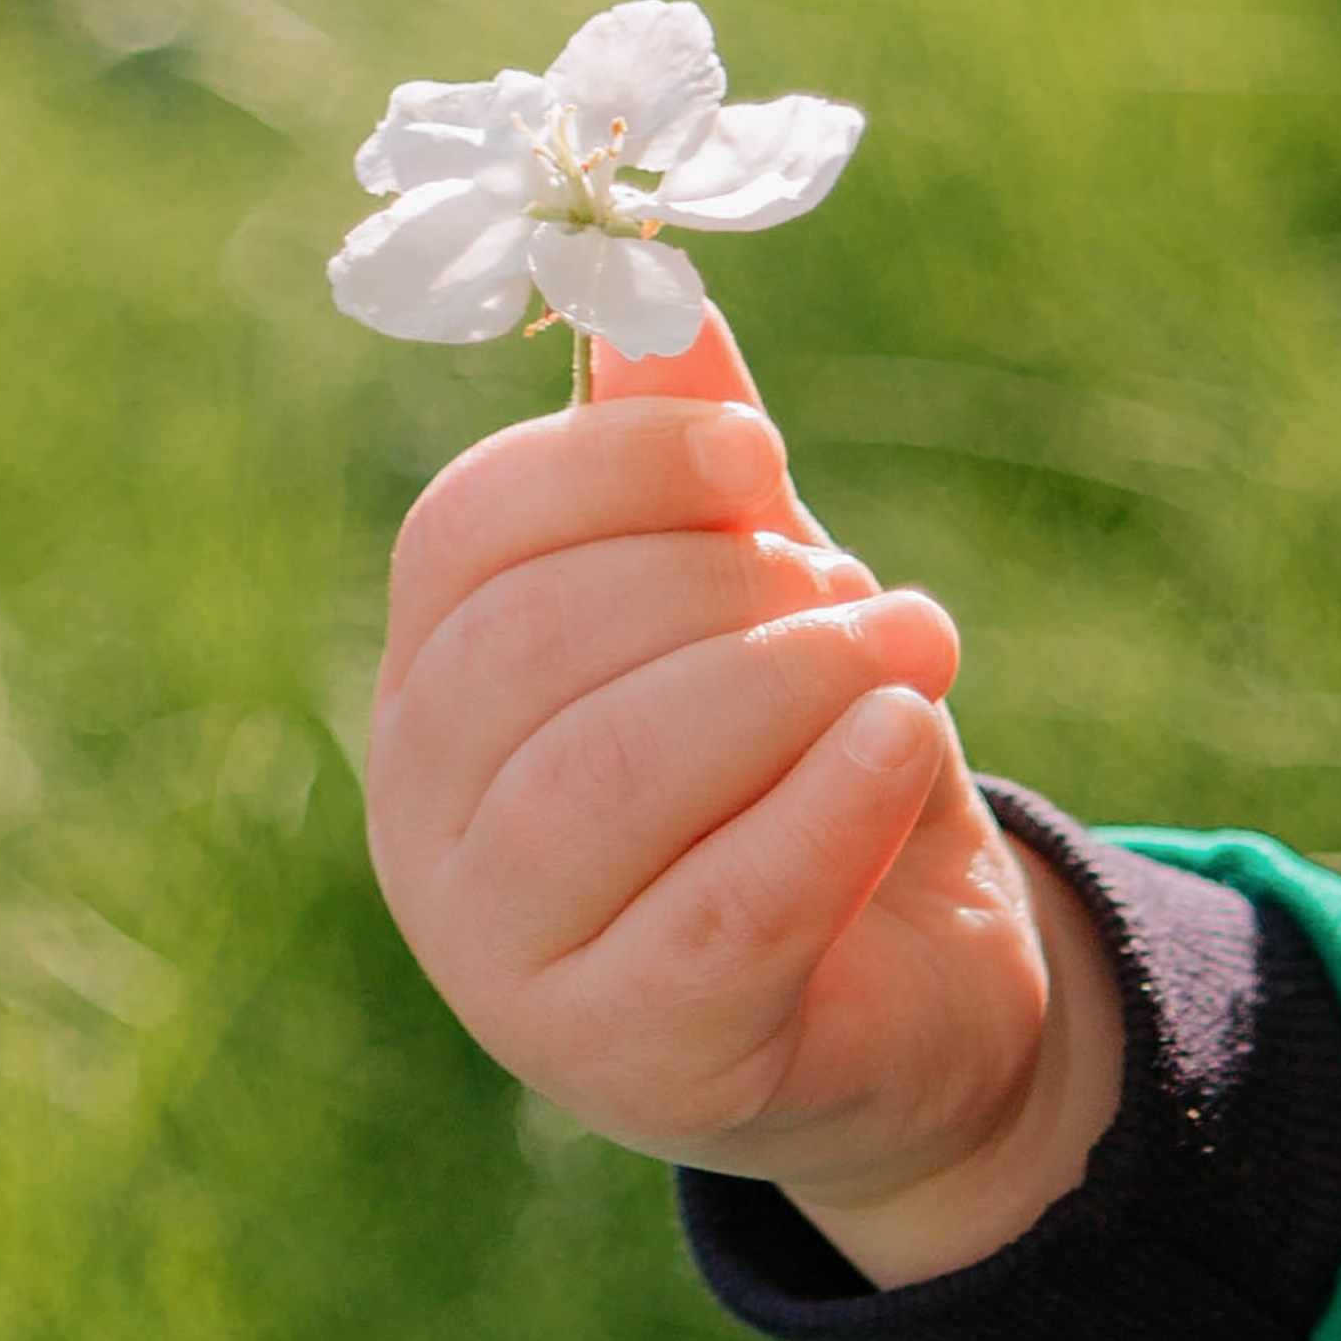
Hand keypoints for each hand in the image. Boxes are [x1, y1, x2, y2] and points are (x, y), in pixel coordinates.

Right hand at [366, 308, 1122, 1282]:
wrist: (912, 1005)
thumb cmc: (807, 786)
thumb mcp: (759, 610)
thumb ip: (696, 469)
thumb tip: (651, 282)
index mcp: (433, 696)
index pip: (463, 536)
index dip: (615, 462)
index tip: (761, 452)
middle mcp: (427, 832)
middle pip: (536, 644)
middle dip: (726, 582)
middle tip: (867, 596)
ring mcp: (506, 966)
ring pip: (610, 773)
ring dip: (789, 682)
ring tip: (914, 652)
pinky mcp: (629, 1059)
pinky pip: (721, 909)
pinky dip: (827, 801)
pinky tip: (905, 736)